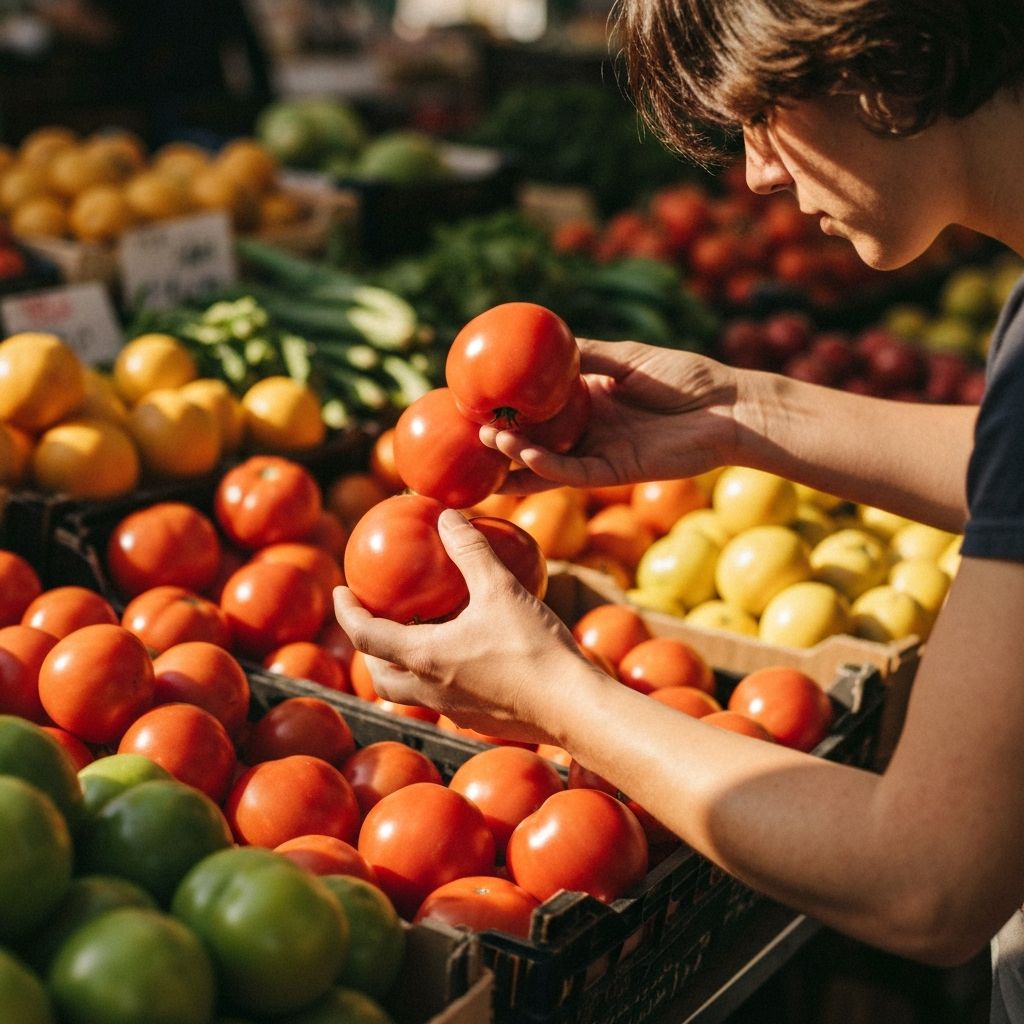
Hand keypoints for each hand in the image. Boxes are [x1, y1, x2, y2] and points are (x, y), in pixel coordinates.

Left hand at [333, 509, 604, 744]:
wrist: (571, 705)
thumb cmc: (533, 647)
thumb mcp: (500, 589)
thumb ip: (470, 550)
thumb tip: (447, 517)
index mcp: (423, 657)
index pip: (365, 635)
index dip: (346, 612)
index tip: (339, 592)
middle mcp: (429, 689)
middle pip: (379, 674)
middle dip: (368, 646)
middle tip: (374, 617)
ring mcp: (452, 709)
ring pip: (408, 692)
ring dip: (400, 666)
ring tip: (414, 636)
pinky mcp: (476, 720)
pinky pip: (440, 699)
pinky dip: (434, 678)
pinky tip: (459, 658)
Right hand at [482, 338, 739, 493]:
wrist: (730, 409)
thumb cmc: (687, 377)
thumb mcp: (628, 357)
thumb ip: (586, 354)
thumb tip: (541, 343)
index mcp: (590, 399)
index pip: (539, 404)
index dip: (508, 403)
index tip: (475, 395)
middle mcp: (588, 429)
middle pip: (535, 437)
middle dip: (500, 437)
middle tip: (467, 427)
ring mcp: (599, 453)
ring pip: (547, 461)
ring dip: (515, 456)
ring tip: (485, 442)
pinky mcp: (614, 473)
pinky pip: (571, 473)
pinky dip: (545, 466)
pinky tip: (522, 455)